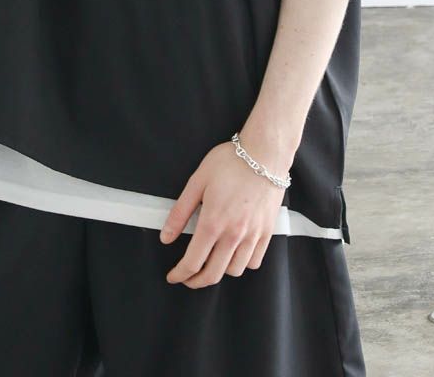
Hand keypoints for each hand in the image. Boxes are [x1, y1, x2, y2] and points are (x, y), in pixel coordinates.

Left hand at [159, 140, 285, 287]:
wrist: (266, 152)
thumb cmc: (232, 162)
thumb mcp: (198, 181)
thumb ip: (180, 212)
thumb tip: (166, 237)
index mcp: (212, 223)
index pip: (192, 263)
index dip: (179, 275)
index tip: (173, 276)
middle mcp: (233, 234)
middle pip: (212, 275)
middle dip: (195, 281)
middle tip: (188, 277)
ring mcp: (253, 235)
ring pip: (234, 271)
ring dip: (219, 272)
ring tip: (212, 262)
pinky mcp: (267, 231)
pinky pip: (254, 261)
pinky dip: (242, 264)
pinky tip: (234, 254)